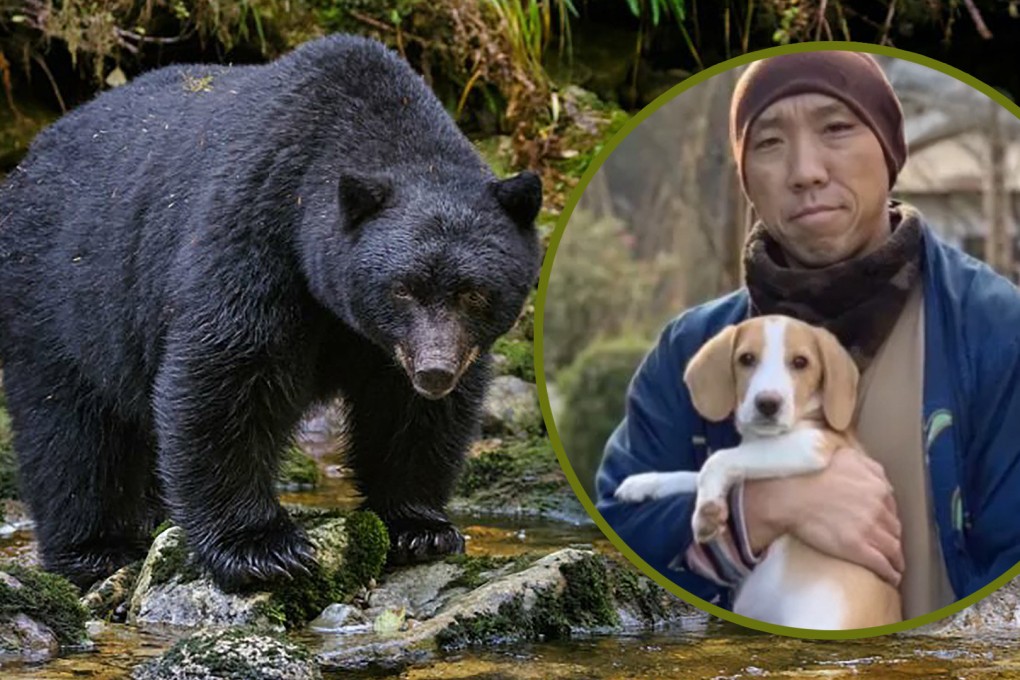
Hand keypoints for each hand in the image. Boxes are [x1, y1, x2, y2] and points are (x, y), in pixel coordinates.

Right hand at [742, 447, 903, 586]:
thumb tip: (879, 475)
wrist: (790, 494)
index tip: (885, 524)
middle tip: (888, 545)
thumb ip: (867, 465)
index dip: (888, 517)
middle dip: (893, 537)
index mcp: (876, 487)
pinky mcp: (857, 549)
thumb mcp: (845, 457)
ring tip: (895, 565)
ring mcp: (869, 530)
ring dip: (896, 558)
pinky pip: (882, 564)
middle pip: (894, 528)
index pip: (891, 507)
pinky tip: (891, 577)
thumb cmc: (810, 473)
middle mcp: (878, 508)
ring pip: (893, 547)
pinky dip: (890, 573)